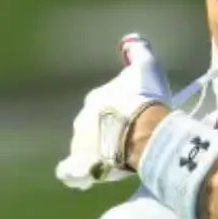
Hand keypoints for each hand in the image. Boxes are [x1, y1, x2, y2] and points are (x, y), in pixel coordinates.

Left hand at [55, 35, 172, 188]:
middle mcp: (81, 120)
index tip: (135, 116)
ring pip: (85, 148)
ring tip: (118, 160)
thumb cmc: (145, 99)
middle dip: (107, 132)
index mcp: (95, 98)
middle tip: (129, 139)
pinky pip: (71, 172)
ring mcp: (79, 144)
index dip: (119, 111)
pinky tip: (86, 178)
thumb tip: (131, 41)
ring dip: (97, 153)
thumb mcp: (146, 68)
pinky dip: (76, 174)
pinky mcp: (81, 166)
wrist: (143, 131)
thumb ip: (138, 53)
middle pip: (93, 127)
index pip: (104, 104)